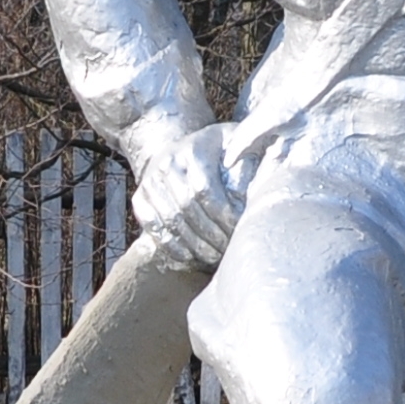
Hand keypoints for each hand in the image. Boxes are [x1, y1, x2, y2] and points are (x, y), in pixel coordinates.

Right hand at [131, 122, 241, 270]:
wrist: (179, 148)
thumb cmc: (219, 151)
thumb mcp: (238, 146)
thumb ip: (250, 162)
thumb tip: (264, 185)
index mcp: (193, 148)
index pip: (205, 190)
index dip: (223, 215)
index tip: (240, 231)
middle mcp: (166, 162)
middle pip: (187, 208)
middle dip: (210, 235)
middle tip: (228, 250)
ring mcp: (150, 180)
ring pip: (170, 220)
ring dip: (193, 245)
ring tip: (213, 258)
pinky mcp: (140, 197)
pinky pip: (153, 226)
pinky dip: (171, 245)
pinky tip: (190, 257)